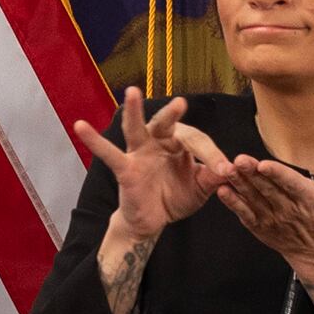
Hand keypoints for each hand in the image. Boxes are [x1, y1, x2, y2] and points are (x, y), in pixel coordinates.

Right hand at [66, 87, 226, 247]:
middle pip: (166, 124)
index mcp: (180, 144)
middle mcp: (159, 142)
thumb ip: (214, 178)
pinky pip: (110, 153)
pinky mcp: (125, 168)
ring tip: (132, 92)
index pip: (198, 142)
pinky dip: (94, 140)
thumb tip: (233, 170)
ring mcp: (139, 153)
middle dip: (172, 114)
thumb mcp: (200, 189)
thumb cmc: (175, 198)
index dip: (213, 156)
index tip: (227, 172)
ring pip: (137, 129)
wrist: (152, 221)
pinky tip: (80, 126)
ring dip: (134, 111)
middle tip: (181, 103)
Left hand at [215, 153, 313, 289]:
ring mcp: (272, 220)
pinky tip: (222, 191)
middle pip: (268, 190)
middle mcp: (289, 210)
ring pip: (253, 200)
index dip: (278, 175)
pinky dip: (233, 205)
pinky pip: (244, 215)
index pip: (292, 185)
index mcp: (310, 200)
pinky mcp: (261, 227)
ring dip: (239, 185)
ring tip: (226, 169)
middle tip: (238, 159)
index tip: (264, 164)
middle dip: (252, 175)